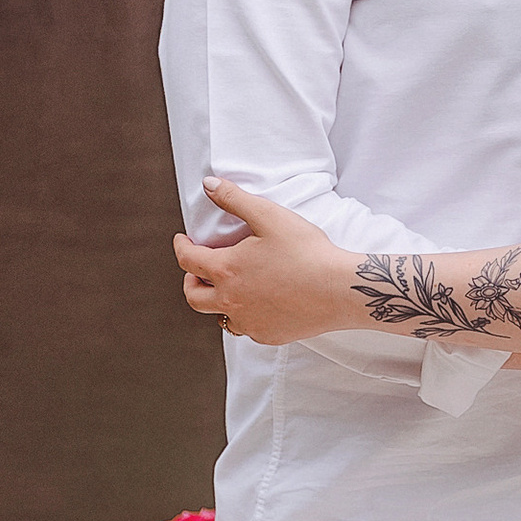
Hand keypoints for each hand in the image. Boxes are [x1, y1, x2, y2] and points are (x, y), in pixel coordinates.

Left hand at [174, 183, 353, 344]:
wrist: (340, 289)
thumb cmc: (307, 252)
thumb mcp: (268, 215)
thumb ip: (234, 199)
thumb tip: (209, 185)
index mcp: (226, 270)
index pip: (187, 260)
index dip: (181, 247)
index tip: (183, 241)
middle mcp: (231, 301)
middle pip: (194, 297)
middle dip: (190, 282)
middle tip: (197, 272)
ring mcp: (250, 322)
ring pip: (220, 317)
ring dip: (219, 302)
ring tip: (230, 290)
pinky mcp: (269, 335)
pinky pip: (248, 329)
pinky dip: (246, 317)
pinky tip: (259, 305)